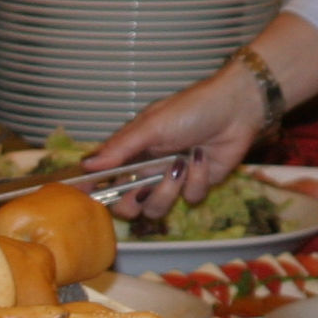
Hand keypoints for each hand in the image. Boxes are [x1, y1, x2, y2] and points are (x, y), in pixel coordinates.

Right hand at [93, 69, 262, 218]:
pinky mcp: (198, 186)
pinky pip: (189, 198)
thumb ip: (121, 148)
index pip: (104, 177)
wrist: (236, 109)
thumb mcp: (151, 126)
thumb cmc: (190, 109)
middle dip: (129, 205)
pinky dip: (195, 179)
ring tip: (179, 165)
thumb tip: (86, 165)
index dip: (92, 190)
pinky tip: (201, 158)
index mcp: (132, 152)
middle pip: (126, 205)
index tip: (81, 196)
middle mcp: (148, 169)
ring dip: (166, 190)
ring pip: (156, 208)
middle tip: (137, 192)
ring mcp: (172, 180)